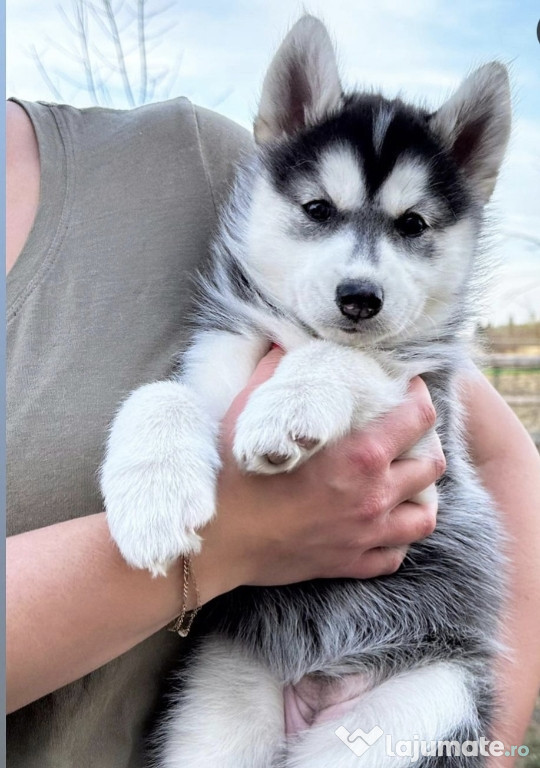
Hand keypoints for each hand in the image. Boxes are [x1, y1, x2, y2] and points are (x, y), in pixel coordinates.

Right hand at [192, 348, 444, 600]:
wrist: (215, 540)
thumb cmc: (232, 475)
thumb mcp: (250, 412)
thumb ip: (275, 372)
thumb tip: (285, 342)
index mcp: (360, 455)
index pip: (419, 417)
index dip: (418, 397)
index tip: (406, 389)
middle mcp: (373, 495)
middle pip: (431, 465)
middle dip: (425, 444)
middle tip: (405, 436)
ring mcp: (366, 535)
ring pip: (424, 517)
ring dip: (419, 496)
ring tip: (402, 483)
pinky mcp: (350, 564)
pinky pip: (394, 555)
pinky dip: (396, 539)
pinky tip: (382, 525)